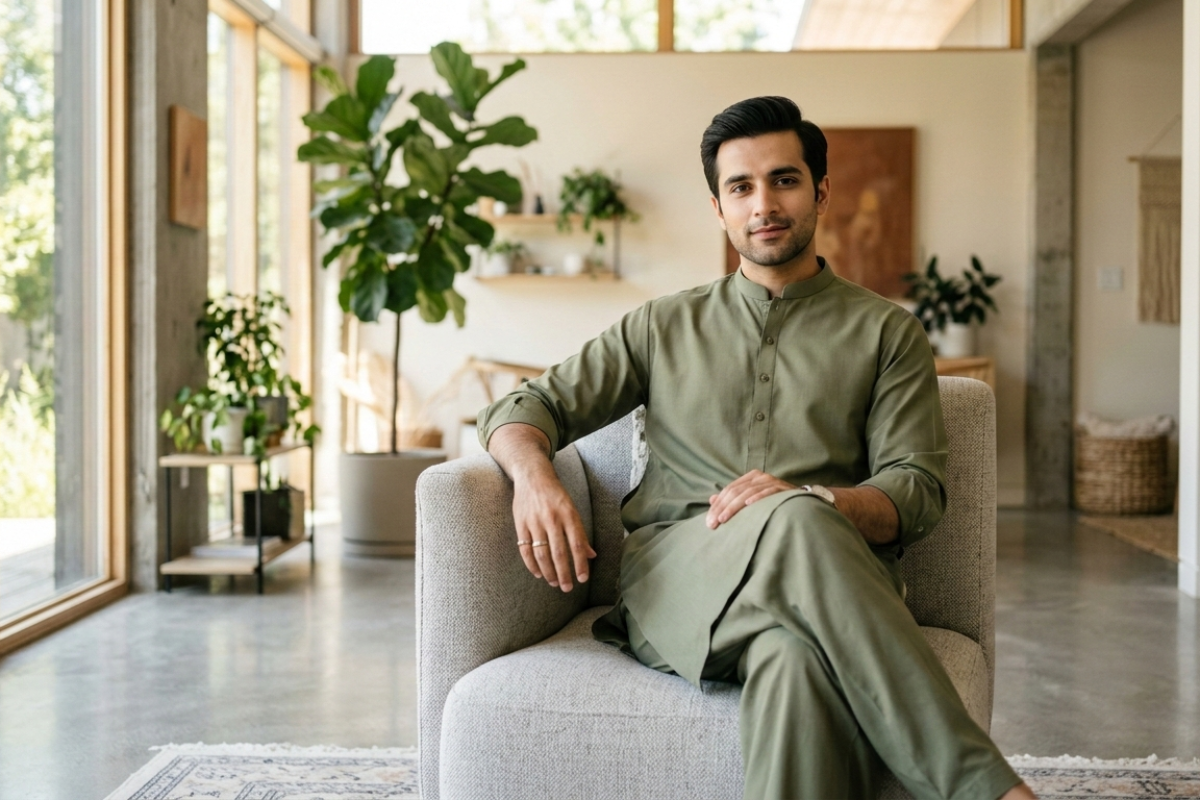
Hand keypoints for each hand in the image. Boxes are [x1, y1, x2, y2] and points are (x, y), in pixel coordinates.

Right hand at [512, 469, 595, 591]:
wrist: (532, 476)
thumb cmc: (556, 495)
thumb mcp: (572, 509)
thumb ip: (581, 533)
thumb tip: (592, 555)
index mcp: (568, 515)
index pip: (577, 544)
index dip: (580, 564)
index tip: (583, 579)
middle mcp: (552, 519)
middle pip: (559, 553)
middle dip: (564, 574)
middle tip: (567, 588)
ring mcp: (535, 522)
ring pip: (542, 554)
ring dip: (548, 572)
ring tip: (554, 583)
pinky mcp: (520, 524)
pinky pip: (525, 549)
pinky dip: (531, 564)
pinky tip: (538, 573)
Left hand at [707, 469, 795, 528]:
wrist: (801, 502)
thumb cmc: (772, 502)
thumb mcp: (751, 499)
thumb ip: (733, 498)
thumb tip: (711, 499)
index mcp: (750, 478)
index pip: (728, 490)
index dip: (717, 505)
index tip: (708, 521)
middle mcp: (759, 477)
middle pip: (735, 491)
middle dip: (722, 508)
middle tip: (713, 523)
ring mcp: (771, 481)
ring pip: (747, 492)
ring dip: (734, 506)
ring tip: (724, 519)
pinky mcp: (782, 488)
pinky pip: (768, 491)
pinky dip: (757, 497)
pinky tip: (748, 505)